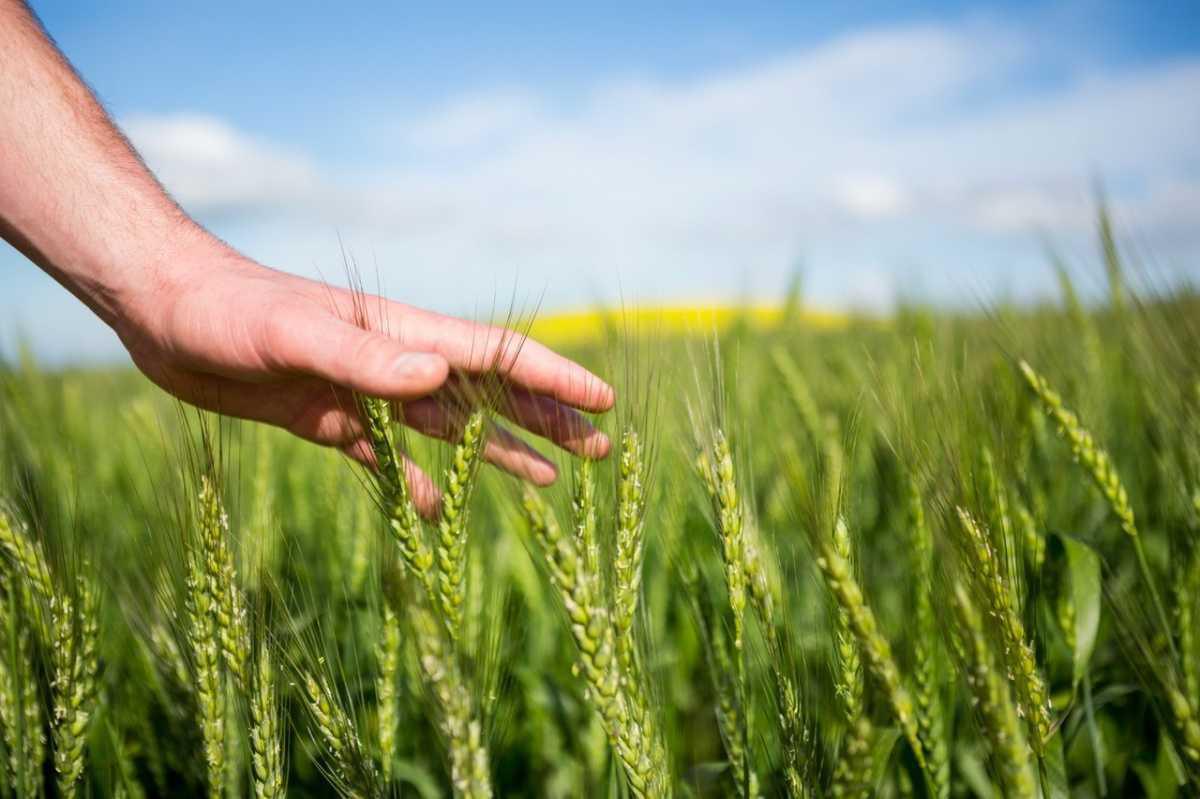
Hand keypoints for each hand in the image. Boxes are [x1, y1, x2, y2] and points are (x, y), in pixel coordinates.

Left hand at [115, 234, 613, 512]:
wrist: (164, 311)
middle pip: (488, 394)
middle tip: (600, 449)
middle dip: (545, 419)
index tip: (602, 400)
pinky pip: (385, 457)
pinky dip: (413, 482)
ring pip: (449, 428)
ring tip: (551, 477)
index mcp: (400, 334)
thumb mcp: (292, 334)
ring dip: (499, 450)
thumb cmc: (228, 310)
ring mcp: (363, 391)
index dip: (550, 378)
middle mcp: (394, 362)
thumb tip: (439, 380)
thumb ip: (365, 357)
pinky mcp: (327, 418)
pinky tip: (432, 509)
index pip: (494, 356)